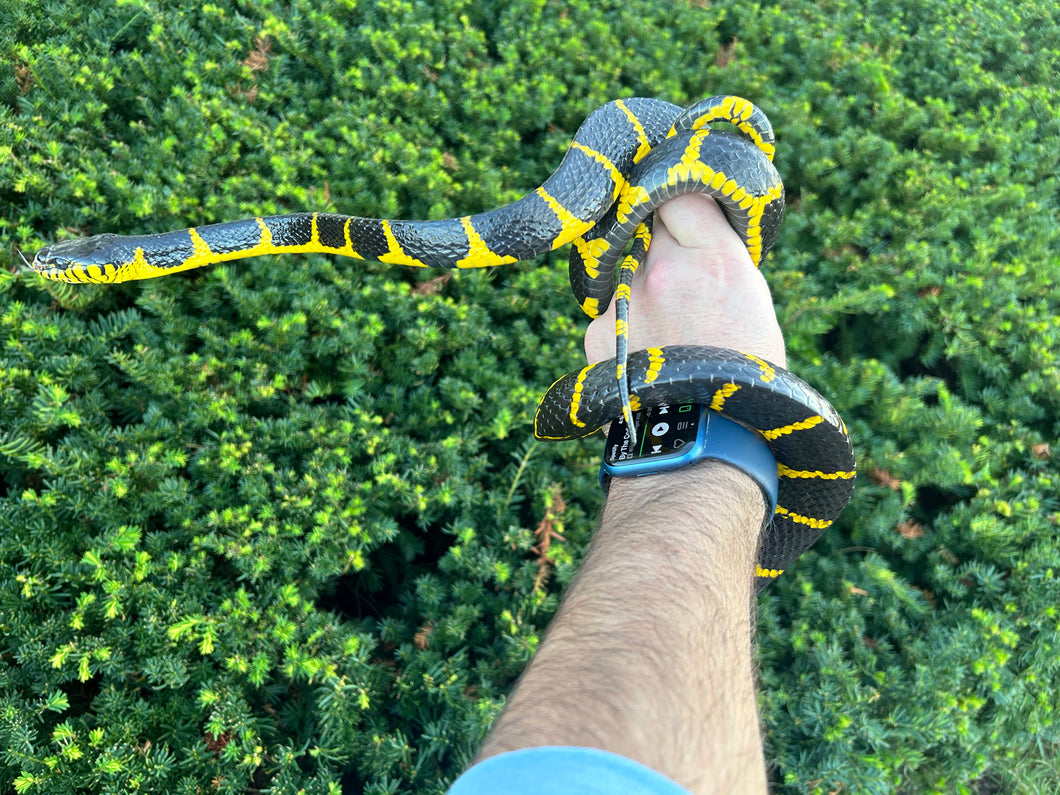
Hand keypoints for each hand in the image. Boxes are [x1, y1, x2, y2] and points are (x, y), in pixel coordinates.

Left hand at [583, 193, 785, 367]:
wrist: (704, 440)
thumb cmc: (744, 374)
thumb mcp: (754, 302)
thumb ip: (719, 255)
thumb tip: (694, 226)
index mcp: (714, 257)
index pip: (680, 191)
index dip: (680, 198)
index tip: (683, 206)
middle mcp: (663, 268)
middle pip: (647, 223)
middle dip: (658, 235)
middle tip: (677, 266)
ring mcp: (624, 299)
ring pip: (627, 268)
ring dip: (641, 281)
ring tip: (668, 324)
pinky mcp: (597, 330)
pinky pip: (611, 309)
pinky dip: (625, 322)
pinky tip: (648, 351)